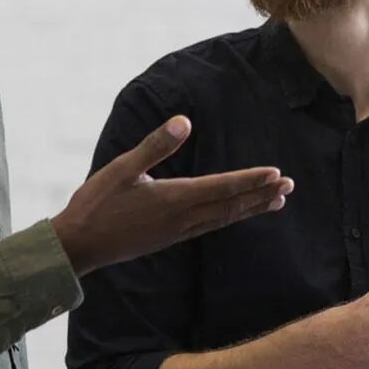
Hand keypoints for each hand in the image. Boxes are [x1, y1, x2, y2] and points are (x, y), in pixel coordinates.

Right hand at [53, 115, 293, 275]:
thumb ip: (155, 145)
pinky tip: (235, 214)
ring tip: (276, 201)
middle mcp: (181, 219)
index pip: (222, 188)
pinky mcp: (169, 238)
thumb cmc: (96, 204)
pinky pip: (209, 227)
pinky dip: (229, 218)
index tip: (276, 174)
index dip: (250, 180)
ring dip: (251, 208)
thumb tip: (184, 122)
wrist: (78, 246)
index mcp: (173, 199)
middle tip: (289, 186)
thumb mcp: (122, 168)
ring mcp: (177, 232)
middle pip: (230, 206)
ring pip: (223, 219)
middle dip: (261, 195)